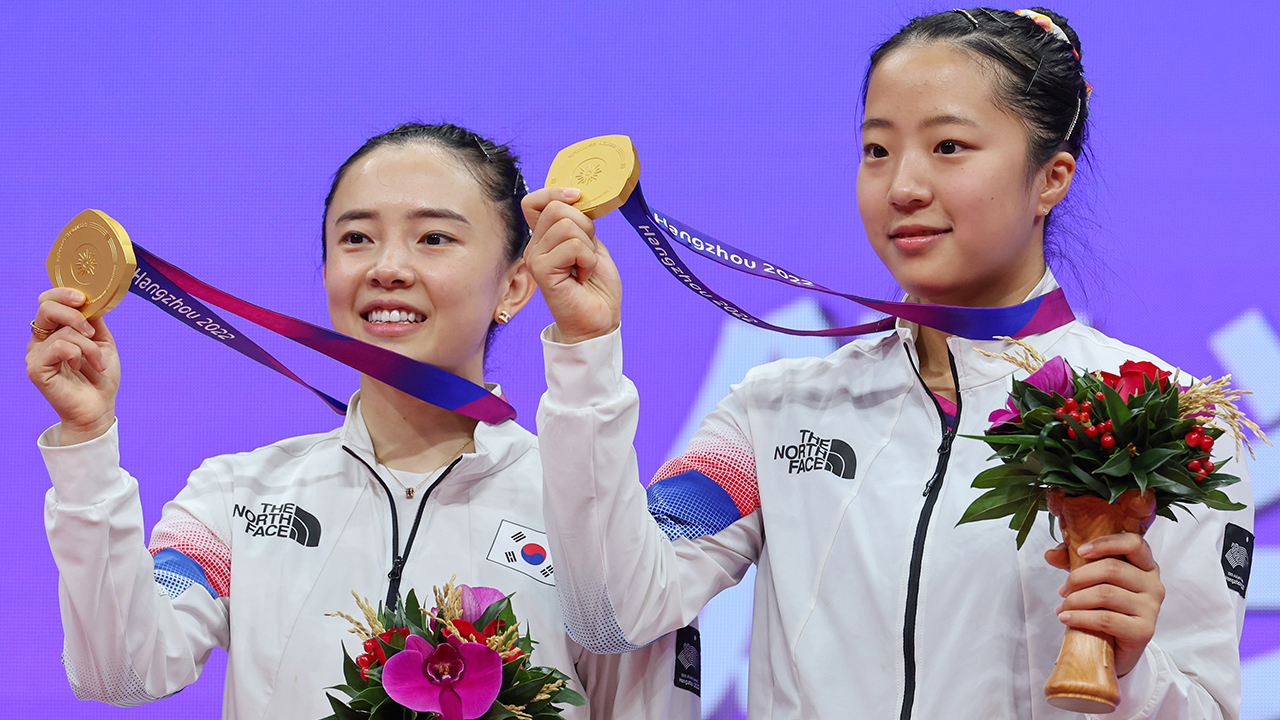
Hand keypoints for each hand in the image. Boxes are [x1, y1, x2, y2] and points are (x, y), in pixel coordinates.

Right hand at [26, 288, 120, 443]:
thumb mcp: (102, 342)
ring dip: (88, 345)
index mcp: (55, 330)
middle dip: (74, 313)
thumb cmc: (100, 376)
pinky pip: (59, 347)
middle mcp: (41, 339)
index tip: (83, 298)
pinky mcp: (36, 368)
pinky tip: (82, 366)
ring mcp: (36, 353)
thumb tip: (91, 299)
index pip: (48, 300)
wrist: (99, 407)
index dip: (63, 293)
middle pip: (46, 306)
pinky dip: (79, 353)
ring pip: (62, 330)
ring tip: (97, 362)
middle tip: (91, 331)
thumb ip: (94, 320)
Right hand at [522, 187, 621, 343]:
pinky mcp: (542, 271)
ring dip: (588, 248)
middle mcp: (535, 246)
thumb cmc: (596, 286)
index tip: (577, 198)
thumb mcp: (591, 245)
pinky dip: (587, 260)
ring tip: (585, 268)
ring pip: (567, 226)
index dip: (555, 193)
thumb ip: (580, 223)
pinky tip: (582, 276)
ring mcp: (535, 258)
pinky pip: (572, 246)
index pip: (533, 201)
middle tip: (587, 253)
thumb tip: (577, 198)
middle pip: (557, 208)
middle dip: (585, 226)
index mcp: (544, 238)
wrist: (599, 320)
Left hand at [1045, 532, 1164, 676]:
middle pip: (1112, 569)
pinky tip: (1066, 618)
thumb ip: (1073, 562)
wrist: (1117, 648)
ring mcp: (1151, 608)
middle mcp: (1154, 584)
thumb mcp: (1092, 580)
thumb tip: (1050, 554)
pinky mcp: (1144, 631)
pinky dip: (1080, 618)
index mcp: (1146, 566)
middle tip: (1062, 590)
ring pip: (1106, 594)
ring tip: (1063, 607)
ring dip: (1076, 600)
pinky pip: (1106, 619)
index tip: (1081, 551)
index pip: (1134, 543)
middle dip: (1078, 577)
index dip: (1106, 543)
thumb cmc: (1106, 608)